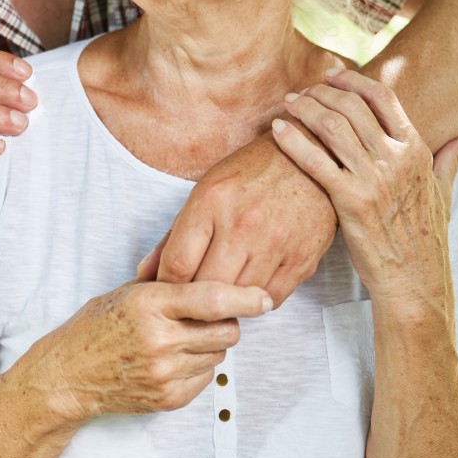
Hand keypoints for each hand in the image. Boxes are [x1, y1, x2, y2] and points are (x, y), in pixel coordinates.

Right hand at [42, 279, 271, 423]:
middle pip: (226, 331)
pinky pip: (206, 378)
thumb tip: (214, 268)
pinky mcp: (168, 398)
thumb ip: (169, 282)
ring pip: (219, 355)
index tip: (264, 297)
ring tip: (183, 338)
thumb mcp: (128, 291)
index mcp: (150, 303)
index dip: (244, 298)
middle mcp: (160, 338)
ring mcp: (164, 372)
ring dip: (211, 345)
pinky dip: (198, 367)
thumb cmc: (98, 326)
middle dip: (227, 321)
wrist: (68, 375)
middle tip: (208, 317)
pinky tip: (174, 359)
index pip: (212, 299)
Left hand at [137, 134, 337, 306]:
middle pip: (205, 288)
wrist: (312, 155)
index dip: (167, 285)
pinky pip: (271, 299)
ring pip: (238, 299)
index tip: (169, 288)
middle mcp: (242, 223)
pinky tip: (252, 285)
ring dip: (228, 302)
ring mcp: (275, 243)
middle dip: (195, 298)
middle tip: (193, 298)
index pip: (176, 265)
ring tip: (224, 293)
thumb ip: (175, 234)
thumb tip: (146, 272)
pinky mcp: (302, 259)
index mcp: (211, 201)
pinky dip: (257, 300)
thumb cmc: (254, 171)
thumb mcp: (207, 189)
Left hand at [273, 70, 457, 308]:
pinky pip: (315, 160)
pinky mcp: (350, 200)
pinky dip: (293, 140)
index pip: (382, 96)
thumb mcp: (444, 192)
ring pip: (331, 126)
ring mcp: (373, 178)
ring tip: (287, 104)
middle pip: (351, 106)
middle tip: (302, 91)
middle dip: (321, 92)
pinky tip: (278, 130)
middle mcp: (395, 158)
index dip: (352, 80)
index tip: (331, 76)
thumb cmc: (424, 237)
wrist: (414, 280)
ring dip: (304, 108)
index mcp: (416, 150)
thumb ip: (450, 159)